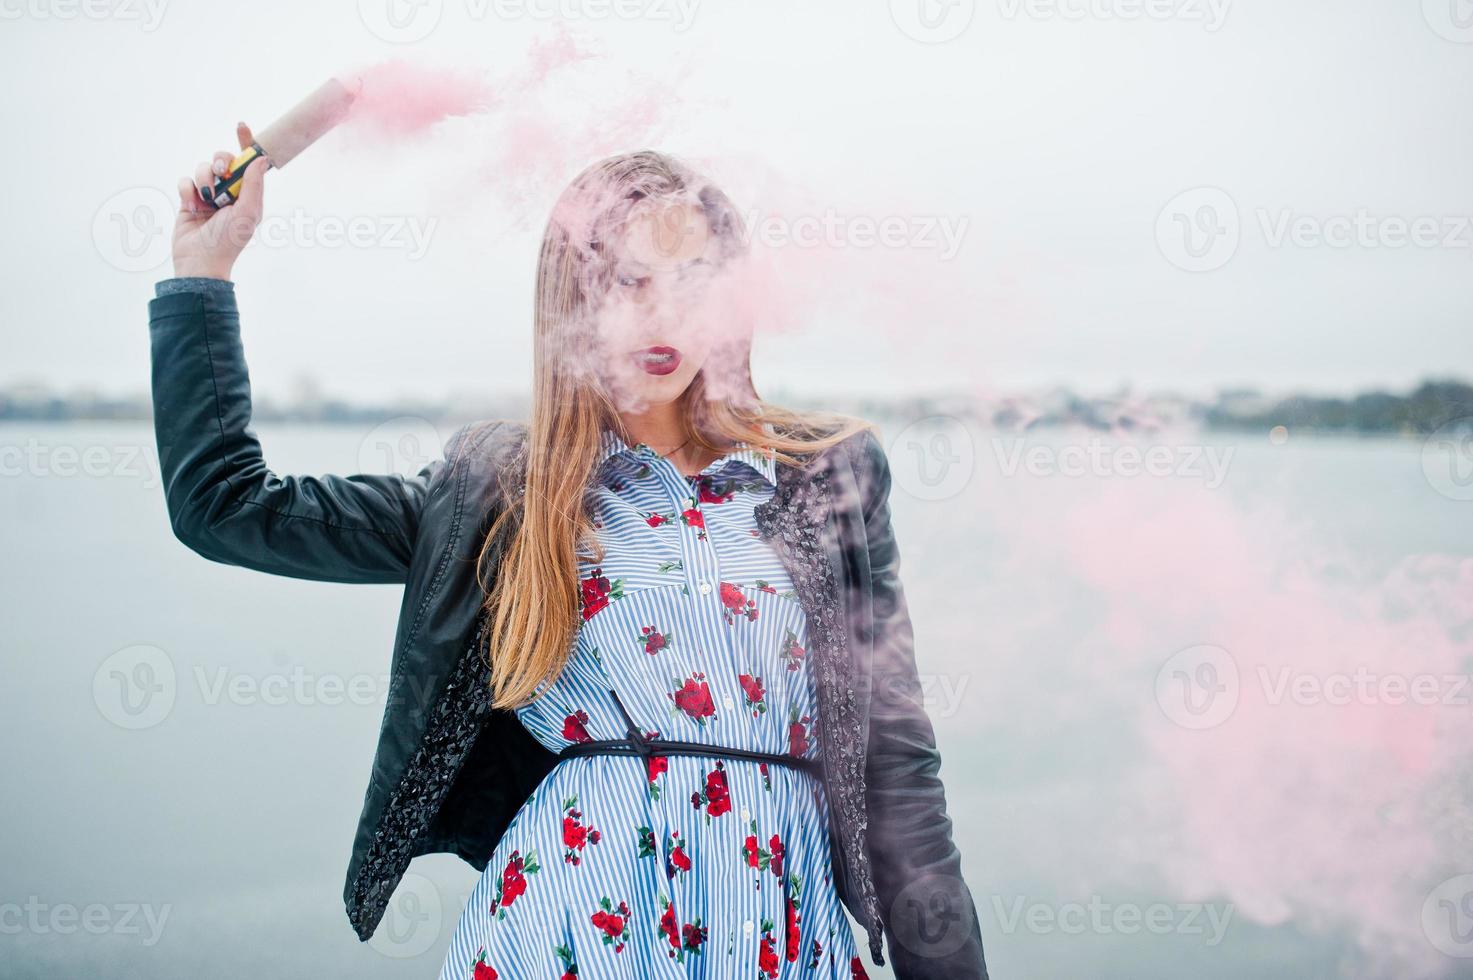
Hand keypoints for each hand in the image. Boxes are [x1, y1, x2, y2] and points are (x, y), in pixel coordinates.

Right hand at [171, 121, 269, 280]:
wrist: (200, 260)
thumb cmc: (228, 240)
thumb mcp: (247, 212)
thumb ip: (254, 185)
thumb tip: (262, 159)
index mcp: (248, 194)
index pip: (248, 163)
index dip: (246, 144)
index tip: (242, 126)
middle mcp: (229, 192)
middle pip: (223, 159)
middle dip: (220, 161)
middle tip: (221, 172)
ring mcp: (208, 195)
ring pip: (203, 168)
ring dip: (203, 180)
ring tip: (205, 200)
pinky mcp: (189, 199)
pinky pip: (185, 180)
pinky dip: (187, 190)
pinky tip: (191, 207)